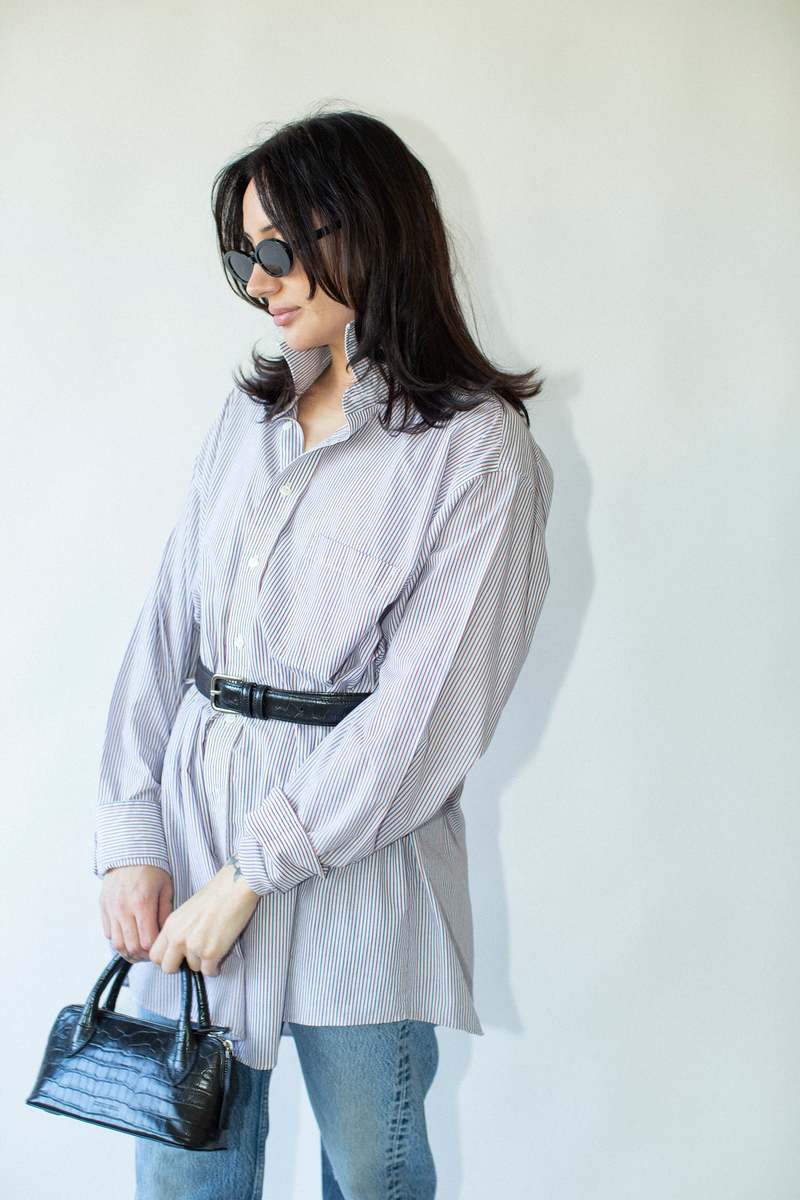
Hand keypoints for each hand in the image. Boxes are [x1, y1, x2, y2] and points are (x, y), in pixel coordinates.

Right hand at [100, 865, 173, 962]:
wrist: (129, 853)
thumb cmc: (151, 869)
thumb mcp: (166, 888)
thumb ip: (165, 913)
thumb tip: (165, 935)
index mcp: (142, 904)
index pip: (146, 942)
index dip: (154, 951)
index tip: (160, 950)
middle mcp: (124, 909)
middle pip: (131, 947)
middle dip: (142, 956)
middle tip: (150, 954)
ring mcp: (111, 909)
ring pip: (117, 944)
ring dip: (128, 952)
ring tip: (138, 951)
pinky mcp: (103, 908)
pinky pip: (108, 934)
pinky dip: (118, 940)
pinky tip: (128, 936)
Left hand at [148, 855, 259, 975]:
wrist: (234, 888)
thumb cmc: (215, 895)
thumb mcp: (186, 912)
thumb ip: (178, 931)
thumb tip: (179, 950)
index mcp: (170, 925)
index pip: (155, 955)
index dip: (166, 958)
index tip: (177, 957)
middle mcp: (178, 938)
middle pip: (167, 968)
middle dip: (180, 967)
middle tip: (192, 959)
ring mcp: (194, 947)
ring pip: (194, 969)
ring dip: (202, 962)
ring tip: (213, 946)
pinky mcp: (211, 953)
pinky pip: (209, 972)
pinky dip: (215, 967)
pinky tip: (220, 955)